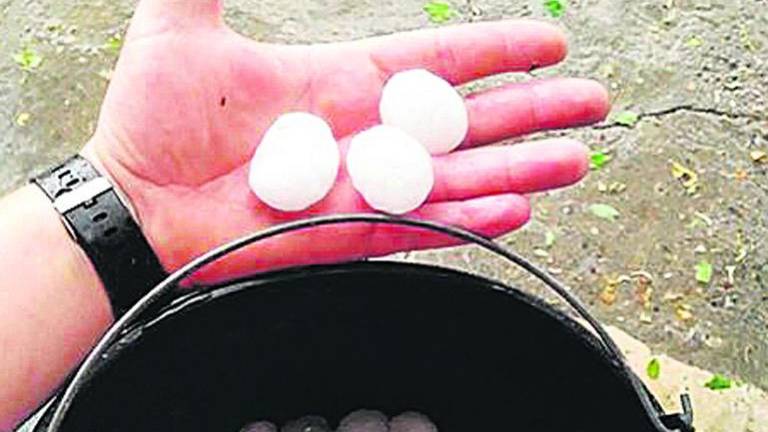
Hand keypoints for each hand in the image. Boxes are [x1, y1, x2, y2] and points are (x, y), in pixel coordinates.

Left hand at [82, 0, 608, 282]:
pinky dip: (469, 219)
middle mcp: (367, 134)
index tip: (548, 42)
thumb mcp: (181, 24)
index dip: (496, 52)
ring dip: (520, 168)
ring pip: (460, 176)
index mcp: (344, 82)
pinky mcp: (353, 232)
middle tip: (591, 102)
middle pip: (470, 120)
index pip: (440, 64)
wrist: (134, 199)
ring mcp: (366, 186)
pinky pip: (424, 227)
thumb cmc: (152, 120)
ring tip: (576, 157)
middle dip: (533, 110)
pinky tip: (515, 208)